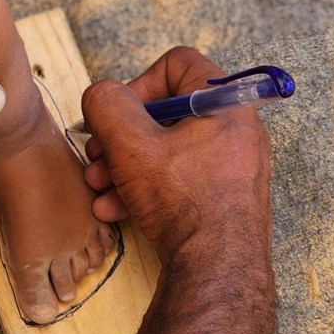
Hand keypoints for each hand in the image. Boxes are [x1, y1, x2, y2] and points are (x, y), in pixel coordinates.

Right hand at [81, 47, 271, 261]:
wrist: (216, 270)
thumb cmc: (183, 202)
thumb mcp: (130, 144)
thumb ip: (107, 105)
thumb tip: (101, 95)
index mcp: (225, 103)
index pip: (177, 63)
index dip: (138, 83)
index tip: (117, 115)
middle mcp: (236, 130)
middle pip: (165, 111)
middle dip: (120, 136)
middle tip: (98, 157)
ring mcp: (233, 165)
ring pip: (167, 149)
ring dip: (124, 165)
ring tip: (99, 187)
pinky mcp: (224, 196)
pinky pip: (179, 177)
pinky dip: (145, 187)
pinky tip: (116, 209)